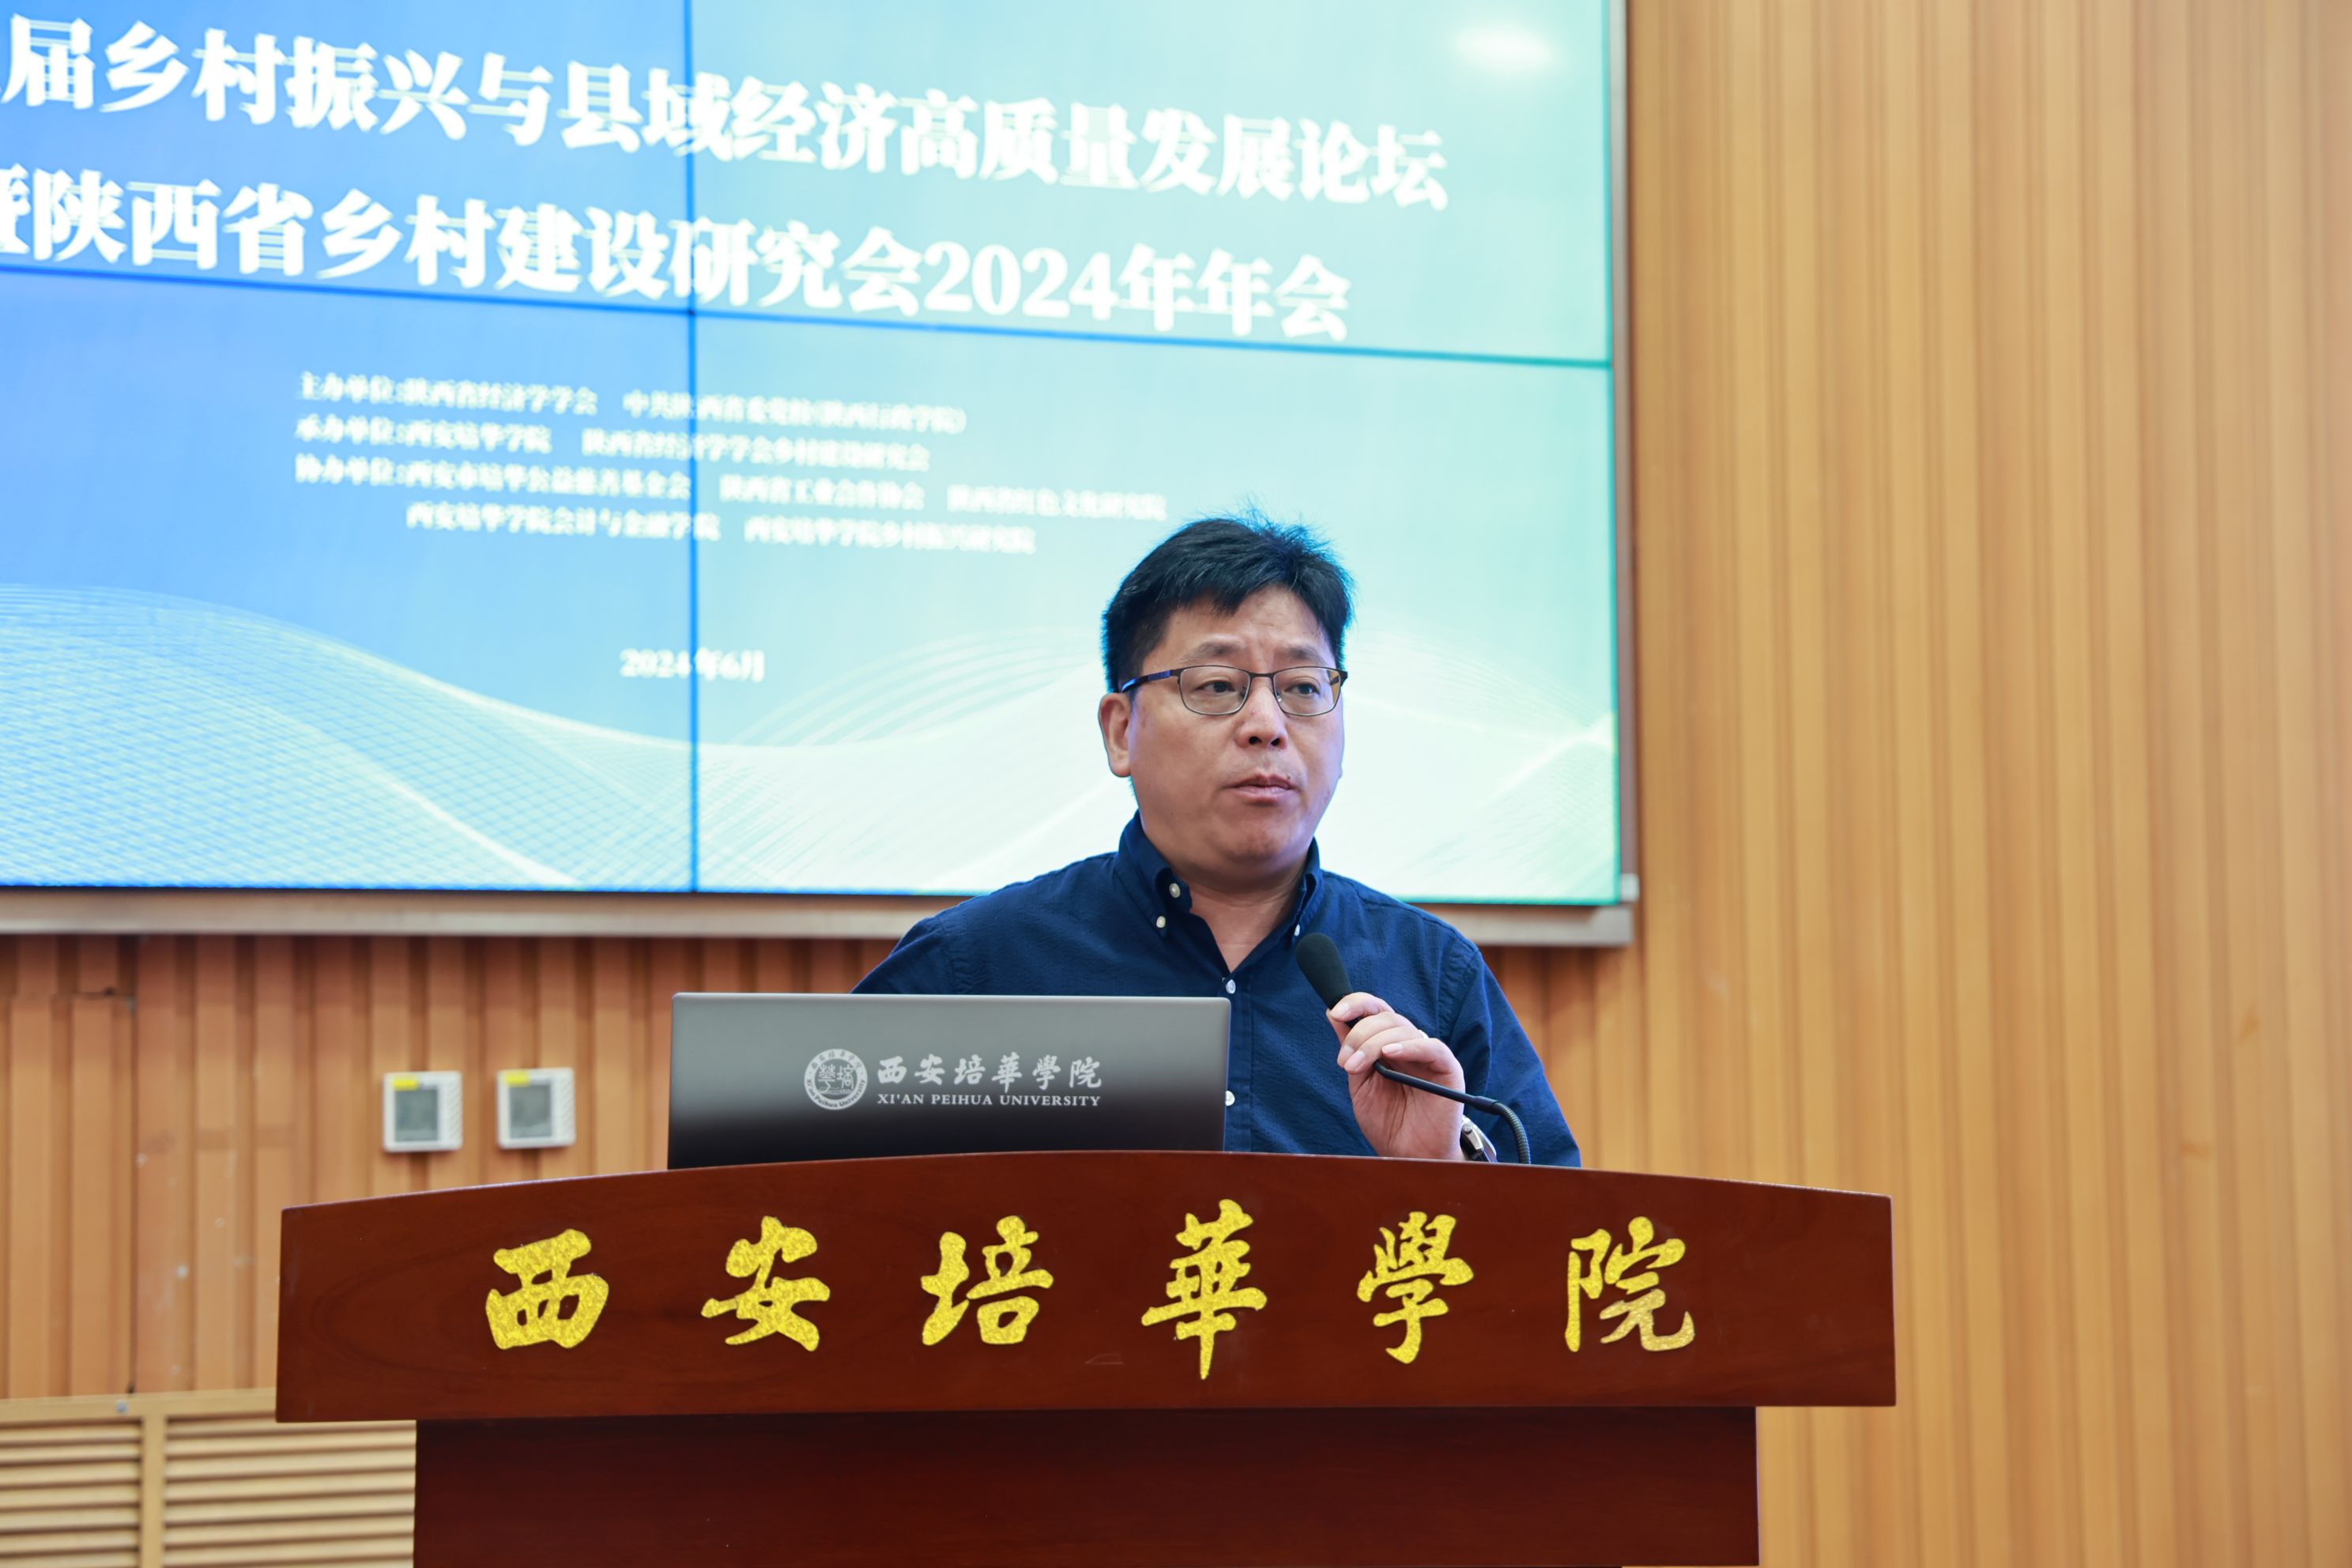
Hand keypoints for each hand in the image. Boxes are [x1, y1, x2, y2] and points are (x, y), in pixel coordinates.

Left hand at [1328, 992, 1465, 1159]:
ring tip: (1357, 1068)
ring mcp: (1428, 1055)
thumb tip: (1333, 1014)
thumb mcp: (1360, 1085)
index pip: (1376, 1011)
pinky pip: (1431, 1047)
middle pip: (1385, 1017)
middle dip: (1359, 1035)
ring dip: (1373, 1044)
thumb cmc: (1388, 1123)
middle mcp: (1409, 1045)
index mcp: (1389, 1045)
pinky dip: (1409, 1046)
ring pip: (1402, 1028)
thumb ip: (1351, 1051)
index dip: (1356, 1004)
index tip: (1335, 1012)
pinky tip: (1390, 1053)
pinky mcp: (1448, 1068)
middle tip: (1345, 1063)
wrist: (1409, 1155)